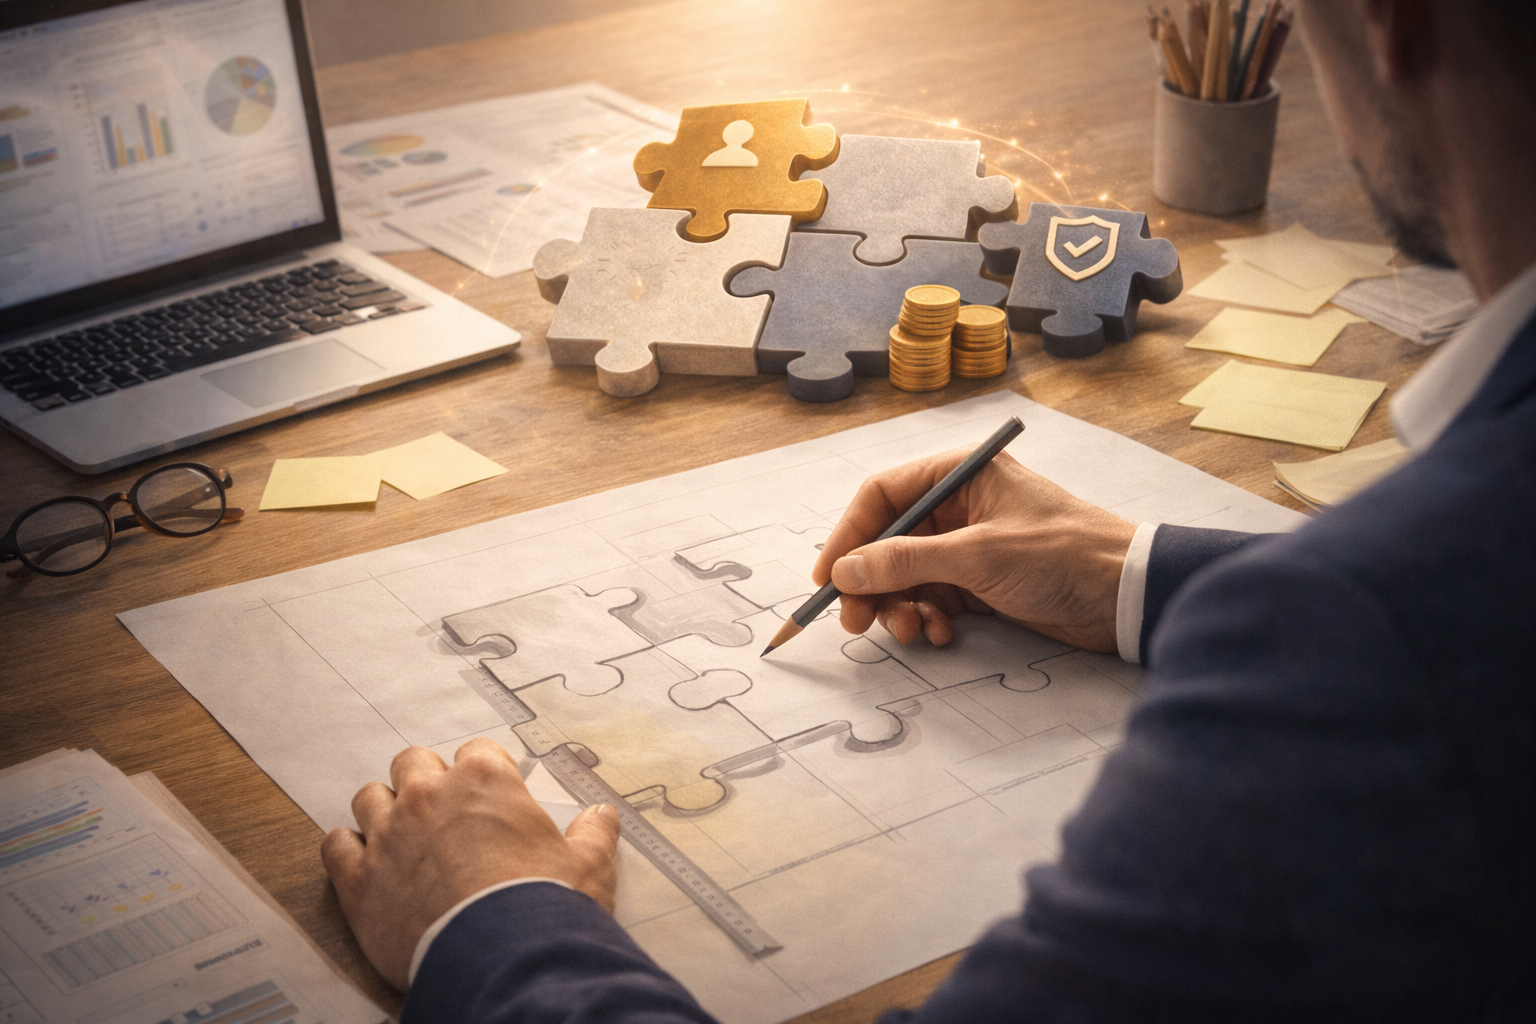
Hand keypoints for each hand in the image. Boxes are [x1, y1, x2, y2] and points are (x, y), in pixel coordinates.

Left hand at [320, 738, 619, 990]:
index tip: (491, 795)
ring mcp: (388, 834)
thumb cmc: (544, 905)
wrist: (501, 958)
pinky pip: (335, 845)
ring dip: (384, 810)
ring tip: (401, 836)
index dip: (486, 773)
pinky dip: (347, 851)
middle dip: (427, 781)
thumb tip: (603, 816)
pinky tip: (364, 863)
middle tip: (444, 814)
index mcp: (484, 780)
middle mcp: (429, 795)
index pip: (478, 750)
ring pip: (369, 797)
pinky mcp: (358, 879)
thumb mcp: (588, 865)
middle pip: (414, 762)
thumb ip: (593, 834)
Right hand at [813, 448, 1135, 651]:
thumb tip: (846, 570)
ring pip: (906, 576)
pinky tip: (941, 634)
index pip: (882, 497)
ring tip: (912, 631)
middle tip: (858, 621)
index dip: (848, 536)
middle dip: (871, 583)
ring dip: (899, 606)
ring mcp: (969, 546)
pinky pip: (933, 598)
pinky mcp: (981, 583)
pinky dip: (928, 618)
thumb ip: (905, 562)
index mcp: (958, 475)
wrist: (1126, 595)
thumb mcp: (976, 556)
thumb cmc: (1062, 554)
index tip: (828, 577)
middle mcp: (959, 505)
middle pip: (888, 541)